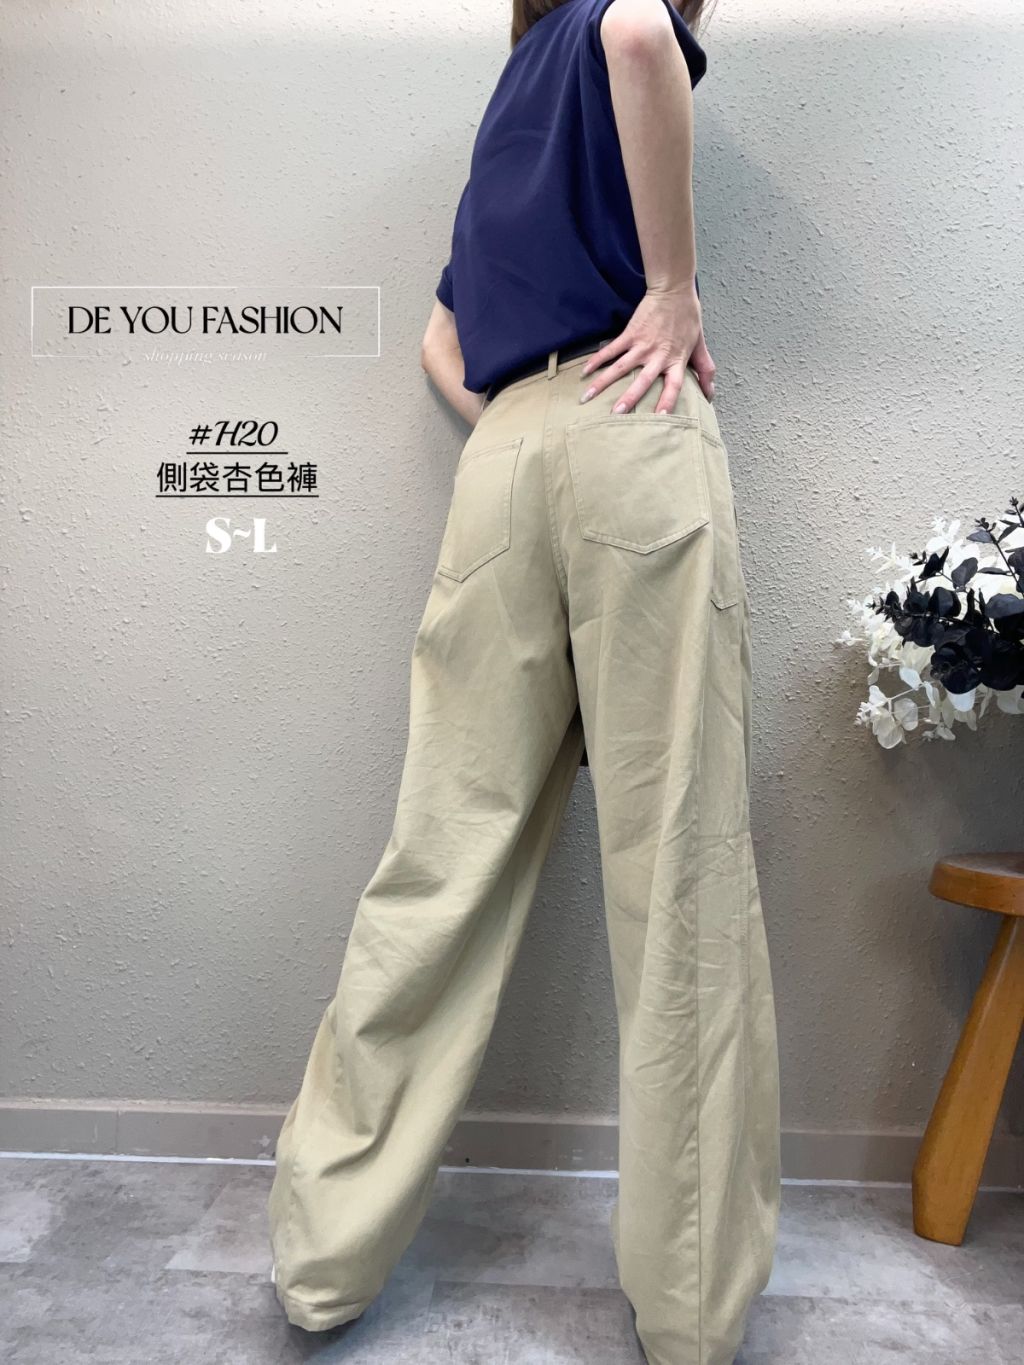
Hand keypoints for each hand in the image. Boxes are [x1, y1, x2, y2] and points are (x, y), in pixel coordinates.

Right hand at [578, 282, 715, 413]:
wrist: (673, 291)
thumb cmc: (688, 319)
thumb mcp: (700, 345)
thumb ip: (705, 370)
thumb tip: (710, 395)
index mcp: (676, 360)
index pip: (673, 386)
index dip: (667, 401)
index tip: (659, 418)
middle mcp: (658, 356)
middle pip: (642, 381)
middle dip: (628, 398)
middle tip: (615, 414)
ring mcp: (641, 345)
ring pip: (620, 367)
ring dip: (602, 382)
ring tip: (587, 397)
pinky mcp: (629, 334)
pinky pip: (611, 350)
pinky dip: (597, 360)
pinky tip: (584, 371)